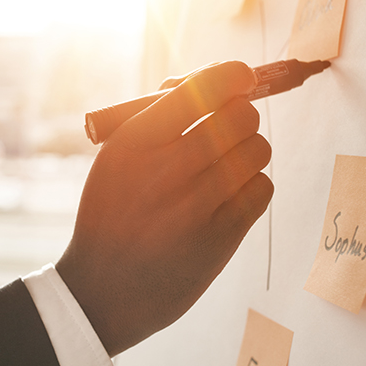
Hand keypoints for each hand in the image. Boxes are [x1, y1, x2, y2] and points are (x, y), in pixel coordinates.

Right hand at [56, 61, 273, 356]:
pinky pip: (262, 187)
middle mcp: (167, 168)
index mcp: (135, 141)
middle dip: (241, 115)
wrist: (103, 289)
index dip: (233, 76)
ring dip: (249, 150)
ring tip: (227, 165)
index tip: (242, 77)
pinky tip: (230, 194)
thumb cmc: (114, 211)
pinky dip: (253, 185)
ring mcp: (197, 205)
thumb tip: (220, 81)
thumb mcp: (116, 156)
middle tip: (230, 128)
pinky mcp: (221, 237)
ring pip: (258, 149)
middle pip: (240, 115)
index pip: (203, 88)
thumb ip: (160, 117)